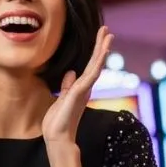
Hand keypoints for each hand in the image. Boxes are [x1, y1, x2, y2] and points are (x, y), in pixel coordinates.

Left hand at [42, 26, 112, 144]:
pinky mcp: (80, 92)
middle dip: (101, 46)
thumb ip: (67, 85)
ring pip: (96, 66)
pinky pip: (91, 74)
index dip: (95, 52)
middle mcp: (85, 88)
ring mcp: (84, 90)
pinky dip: (98, 62)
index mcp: (80, 88)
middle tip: (107, 29)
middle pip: (95, 63)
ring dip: (102, 49)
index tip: (99, 38)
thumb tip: (71, 72)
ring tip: (108, 35)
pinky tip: (102, 51)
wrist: (57, 137)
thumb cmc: (57, 121)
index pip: (89, 66)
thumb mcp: (61, 98)